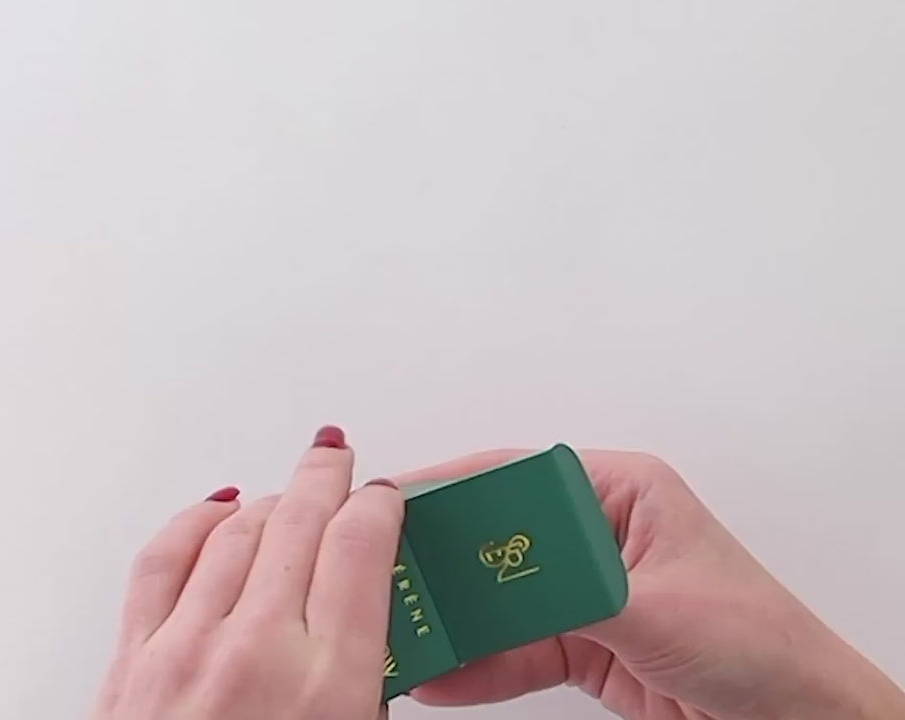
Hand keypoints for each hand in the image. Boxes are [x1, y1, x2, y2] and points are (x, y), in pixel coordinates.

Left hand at [90, 426, 401, 719]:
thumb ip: (371, 687)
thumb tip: (375, 637)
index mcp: (326, 687)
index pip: (361, 546)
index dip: (378, 505)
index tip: (385, 497)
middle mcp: (254, 655)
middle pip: (302, 518)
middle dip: (327, 475)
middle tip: (338, 458)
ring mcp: (184, 653)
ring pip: (239, 528)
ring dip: (273, 497)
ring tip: (291, 486)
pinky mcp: (130, 663)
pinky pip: (163, 559)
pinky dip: (195, 521)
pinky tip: (217, 510)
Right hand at [398, 450, 904, 719]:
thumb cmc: (760, 642)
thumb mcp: (656, 605)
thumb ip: (575, 590)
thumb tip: (502, 581)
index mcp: (621, 490)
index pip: (520, 476)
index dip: (458, 487)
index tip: (403, 500)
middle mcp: (596, 532)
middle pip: (502, 535)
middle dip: (447, 557)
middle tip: (388, 567)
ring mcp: (586, 589)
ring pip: (503, 595)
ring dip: (458, 616)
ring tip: (407, 625)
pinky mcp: (582, 642)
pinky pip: (518, 647)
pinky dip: (481, 663)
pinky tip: (445, 672)